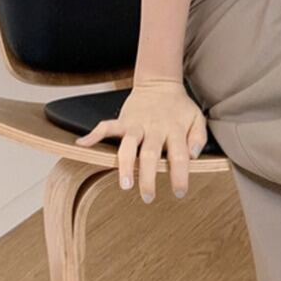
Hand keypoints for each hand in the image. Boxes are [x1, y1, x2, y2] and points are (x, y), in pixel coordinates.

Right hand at [74, 78, 208, 202]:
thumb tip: (193, 156)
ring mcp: (138, 124)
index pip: (179, 155)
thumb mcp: (197, 118)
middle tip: (147, 196)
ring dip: (125, 164)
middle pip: (151, 153)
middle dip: (148, 176)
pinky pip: (107, 126)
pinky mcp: (123, 120)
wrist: (160, 84)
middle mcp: (156, 128)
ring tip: (124, 184)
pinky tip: (82, 145)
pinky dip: (94, 134)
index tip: (179, 192)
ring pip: (129, 144)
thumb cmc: (179, 107)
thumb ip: (198, 137)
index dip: (180, 175)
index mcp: (175, 129)